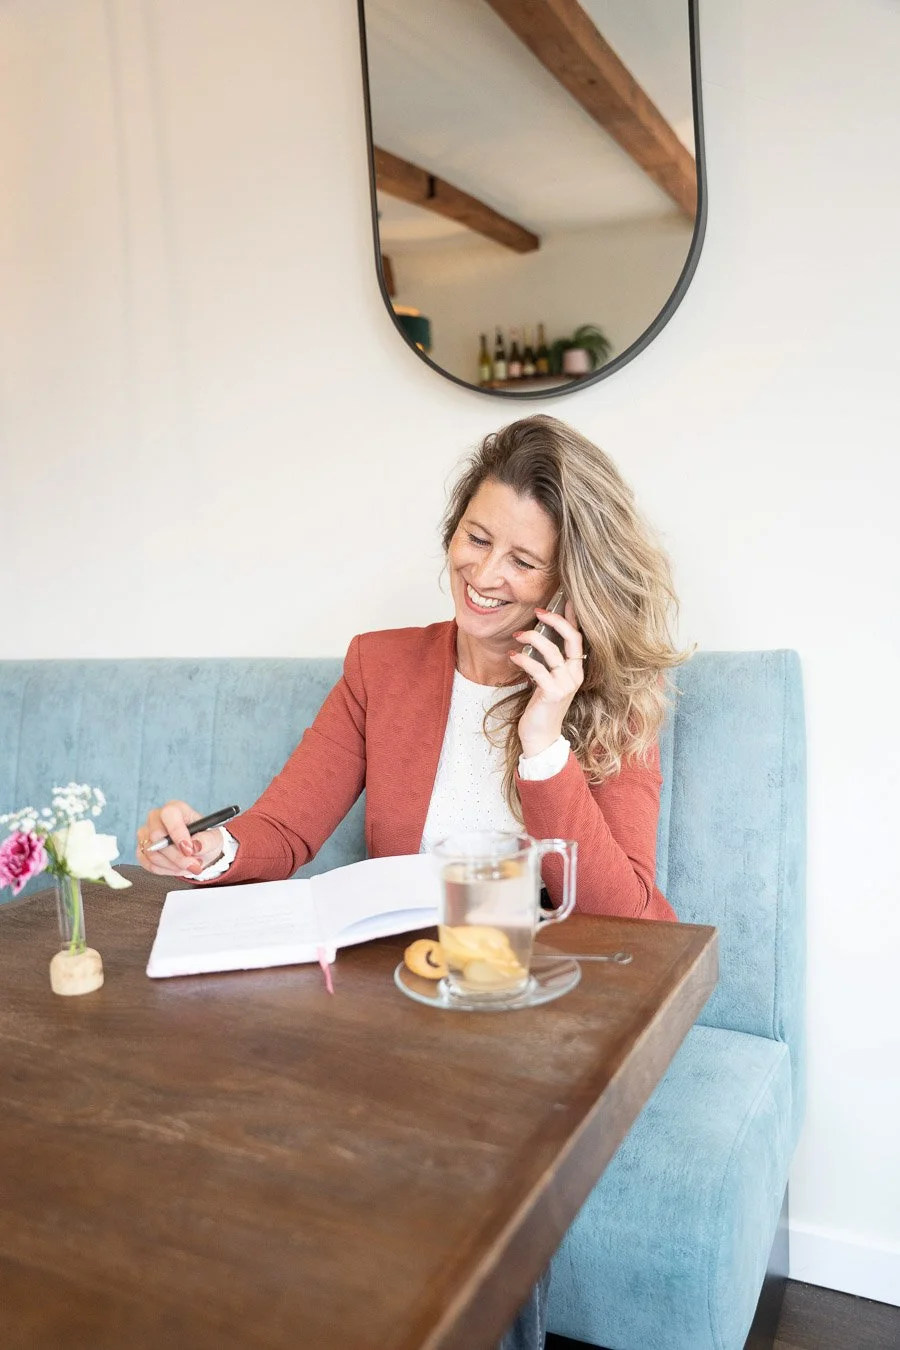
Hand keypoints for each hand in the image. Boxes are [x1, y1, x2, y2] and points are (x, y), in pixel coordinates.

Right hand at [136, 800, 223, 878]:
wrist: (197, 852)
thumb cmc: (204, 839)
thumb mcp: (214, 839)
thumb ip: (207, 840)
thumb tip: (196, 845)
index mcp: (176, 808)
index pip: (169, 814)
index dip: (177, 832)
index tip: (189, 850)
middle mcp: (157, 817)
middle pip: (157, 835)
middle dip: (177, 856)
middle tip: (194, 865)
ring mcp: (146, 833)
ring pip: (151, 852)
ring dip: (173, 865)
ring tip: (188, 865)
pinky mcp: (141, 849)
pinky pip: (147, 863)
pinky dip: (165, 870)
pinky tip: (177, 867)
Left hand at [510, 601, 585, 758]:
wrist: (541, 735)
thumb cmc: (542, 705)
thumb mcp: (548, 678)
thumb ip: (548, 660)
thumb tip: (538, 636)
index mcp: (577, 669)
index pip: (579, 637)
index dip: (573, 618)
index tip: (566, 600)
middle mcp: (575, 675)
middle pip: (572, 638)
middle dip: (555, 620)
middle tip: (539, 611)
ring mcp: (566, 684)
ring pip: (552, 651)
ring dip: (532, 638)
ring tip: (517, 636)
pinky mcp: (553, 693)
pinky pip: (537, 668)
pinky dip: (523, 659)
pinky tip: (513, 656)